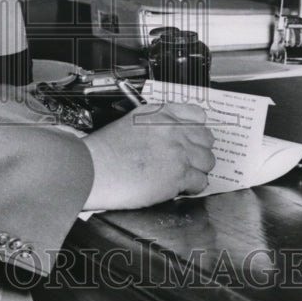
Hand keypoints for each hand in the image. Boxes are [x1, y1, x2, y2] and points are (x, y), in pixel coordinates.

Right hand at [81, 101, 214, 210]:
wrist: (94, 169)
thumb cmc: (104, 151)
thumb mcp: (130, 122)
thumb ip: (155, 125)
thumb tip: (172, 137)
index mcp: (159, 113)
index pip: (197, 114)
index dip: (197, 128)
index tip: (193, 137)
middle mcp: (172, 129)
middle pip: (206, 138)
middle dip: (198, 150)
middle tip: (188, 159)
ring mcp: (177, 151)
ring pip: (207, 161)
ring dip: (197, 169)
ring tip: (183, 175)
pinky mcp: (178, 175)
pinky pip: (201, 181)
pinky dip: (192, 187)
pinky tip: (179, 187)